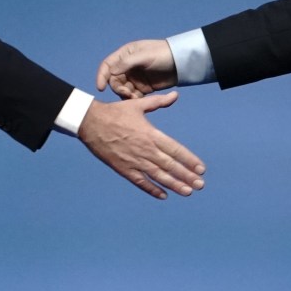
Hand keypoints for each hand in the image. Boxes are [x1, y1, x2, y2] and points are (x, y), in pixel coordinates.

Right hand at [78, 93, 204, 198]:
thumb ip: (159, 102)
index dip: (189, 160)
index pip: (175, 150)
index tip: (201, 169)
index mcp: (151, 134)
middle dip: (186, 176)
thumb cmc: (115, 112)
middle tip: (200, 184)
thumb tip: (175, 95)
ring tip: (188, 192)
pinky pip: (140, 182)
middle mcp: (145, 150)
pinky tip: (163, 195)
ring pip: (158, 176)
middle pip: (170, 165)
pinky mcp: (123, 168)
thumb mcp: (138, 105)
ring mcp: (134, 161)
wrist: (90, 122)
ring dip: (174, 184)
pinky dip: (152, 189)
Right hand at [97, 39, 176, 98]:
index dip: (101, 76)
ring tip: (134, 98)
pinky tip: (139, 101)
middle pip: (114, 80)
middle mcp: (127, 67)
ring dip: (125, 95)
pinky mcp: (143, 88)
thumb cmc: (163, 54)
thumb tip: (111, 72)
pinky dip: (133, 100)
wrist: (182, 63)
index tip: (100, 88)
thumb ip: (127, 63)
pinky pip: (133, 96)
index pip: (108, 65)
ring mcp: (135, 78)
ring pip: (123, 89)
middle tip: (126, 93)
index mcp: (125, 55)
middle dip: (117, 88)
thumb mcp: (144, 56)